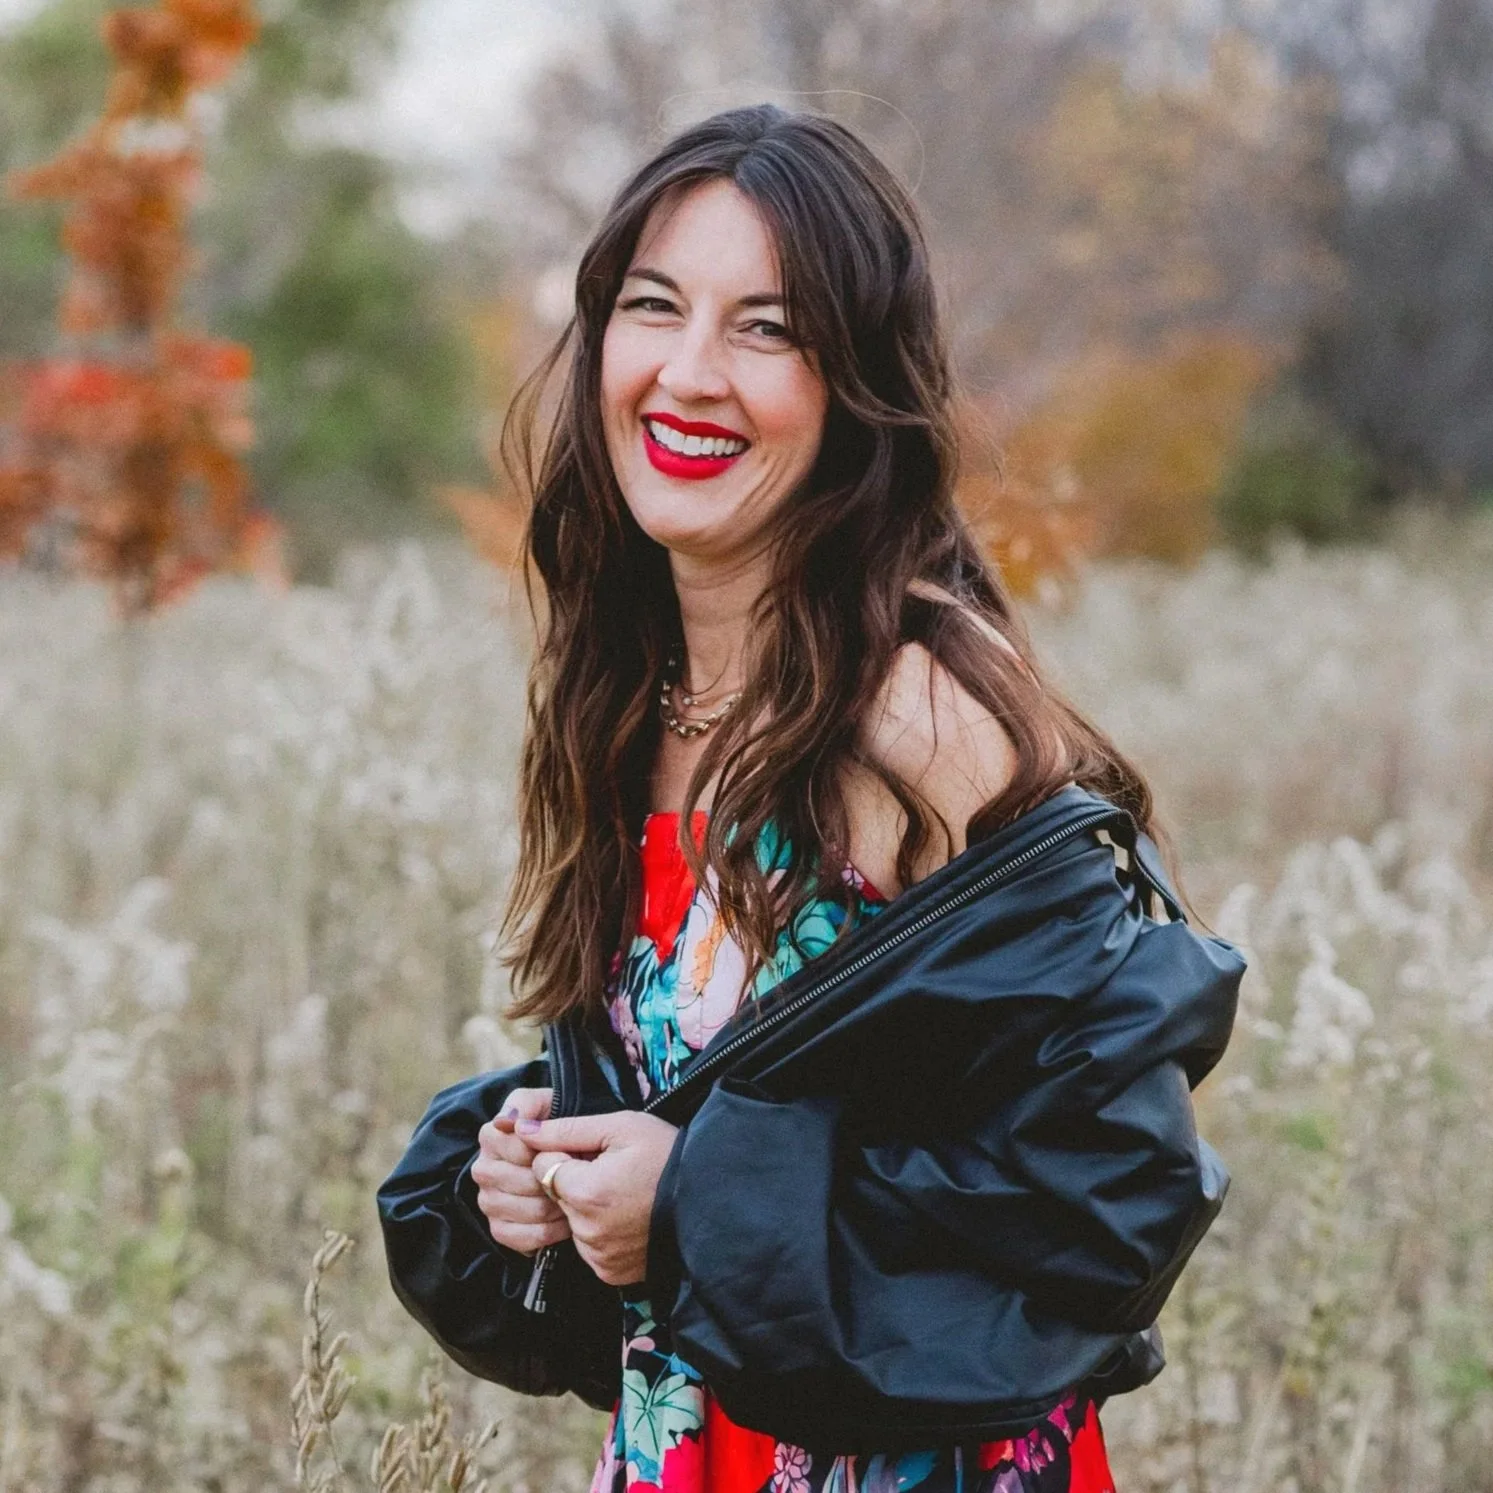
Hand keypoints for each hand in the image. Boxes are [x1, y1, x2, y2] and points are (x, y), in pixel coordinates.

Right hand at [471, 1087, 571, 1255]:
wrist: (575, 1160)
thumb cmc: (561, 1129)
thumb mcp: (549, 1104)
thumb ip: (528, 1103)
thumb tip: (507, 1120)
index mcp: (492, 1136)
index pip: (510, 1145)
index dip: (539, 1150)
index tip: (561, 1150)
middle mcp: (484, 1168)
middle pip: (512, 1180)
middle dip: (546, 1180)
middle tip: (571, 1178)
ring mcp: (489, 1200)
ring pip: (516, 1209)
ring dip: (550, 1207)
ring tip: (571, 1199)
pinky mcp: (499, 1228)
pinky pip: (516, 1237)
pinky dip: (544, 1232)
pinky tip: (563, 1221)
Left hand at [519, 1112, 679, 1286]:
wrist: (709, 1200)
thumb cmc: (667, 1156)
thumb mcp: (622, 1128)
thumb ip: (567, 1128)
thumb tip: (521, 1128)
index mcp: (585, 1192)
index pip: (544, 1168)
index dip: (567, 1154)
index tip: (596, 1153)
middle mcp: (586, 1231)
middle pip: (557, 1197)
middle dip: (576, 1181)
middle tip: (614, 1172)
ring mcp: (598, 1257)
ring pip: (572, 1223)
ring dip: (587, 1208)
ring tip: (624, 1195)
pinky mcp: (610, 1272)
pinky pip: (590, 1247)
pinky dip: (602, 1232)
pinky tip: (628, 1217)